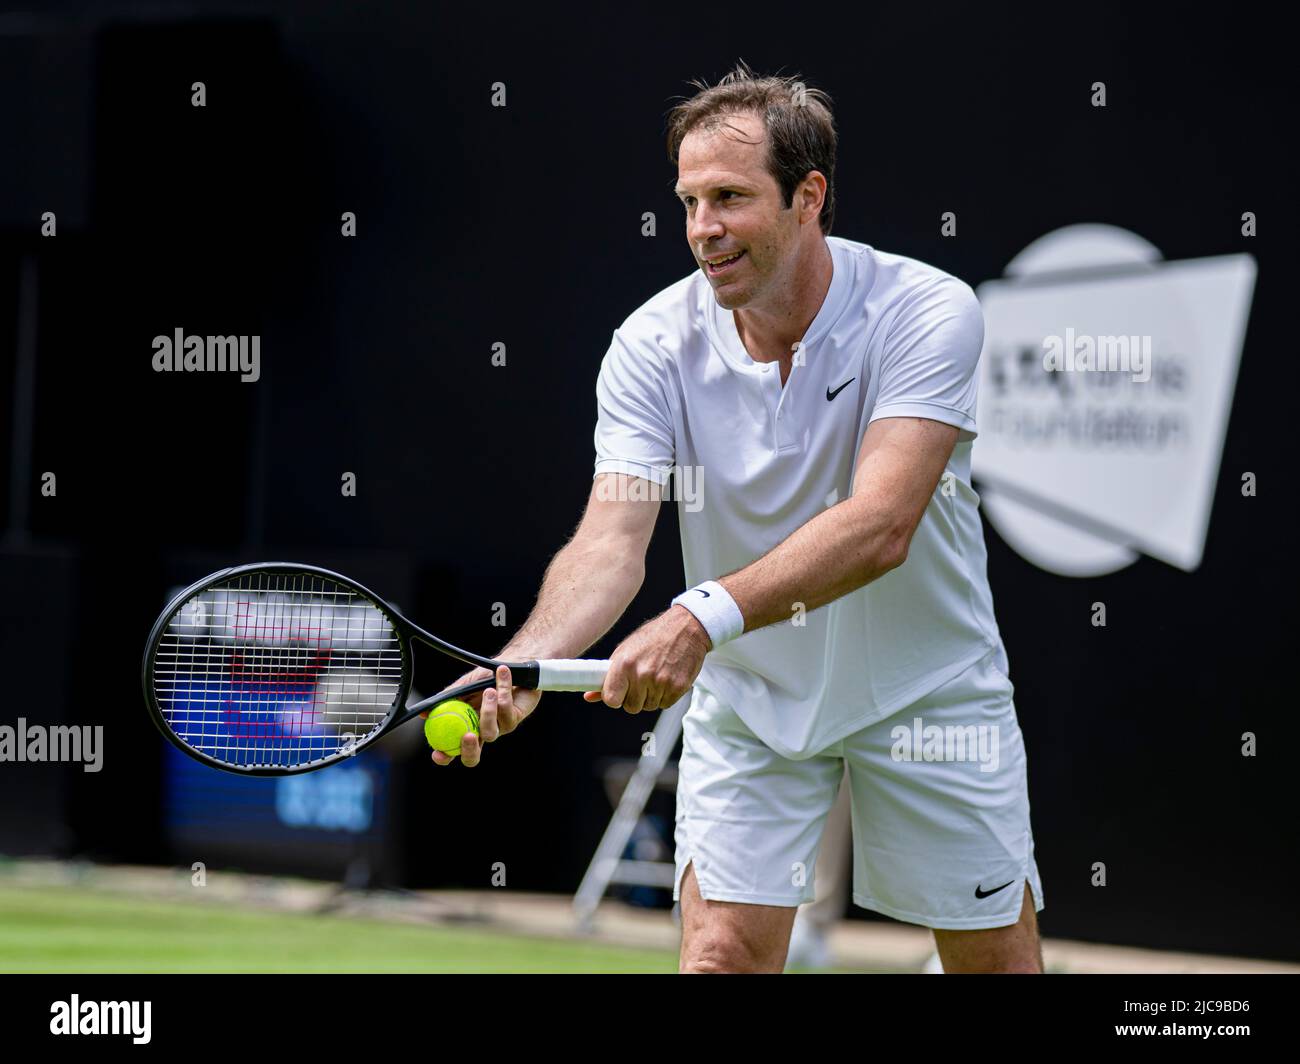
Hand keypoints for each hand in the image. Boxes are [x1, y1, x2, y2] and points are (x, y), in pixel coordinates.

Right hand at [420, 664, 540, 766]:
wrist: (512, 663)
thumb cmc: (486, 677)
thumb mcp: (462, 686)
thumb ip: (445, 700)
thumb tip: (424, 713)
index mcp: (465, 727)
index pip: (452, 750)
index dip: (444, 756)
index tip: (438, 753)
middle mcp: (481, 732)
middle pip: (473, 757)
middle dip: (468, 750)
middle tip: (467, 735)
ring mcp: (499, 728)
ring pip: (490, 732)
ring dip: (488, 711)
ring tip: (488, 690)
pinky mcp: (515, 718)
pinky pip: (506, 710)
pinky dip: (503, 690)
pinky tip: (501, 674)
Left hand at [583, 606, 709, 712]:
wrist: (686, 628)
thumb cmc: (655, 636)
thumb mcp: (626, 649)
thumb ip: (608, 674)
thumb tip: (589, 696)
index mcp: (625, 663)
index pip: (611, 699)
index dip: (615, 697)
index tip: (618, 692)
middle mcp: (642, 674)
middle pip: (631, 706)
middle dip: (635, 697)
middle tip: (641, 680)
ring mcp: (661, 682)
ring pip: (649, 706)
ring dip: (651, 696)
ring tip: (656, 675)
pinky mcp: (678, 688)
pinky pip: (665, 704)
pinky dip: (666, 695)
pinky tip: (667, 677)